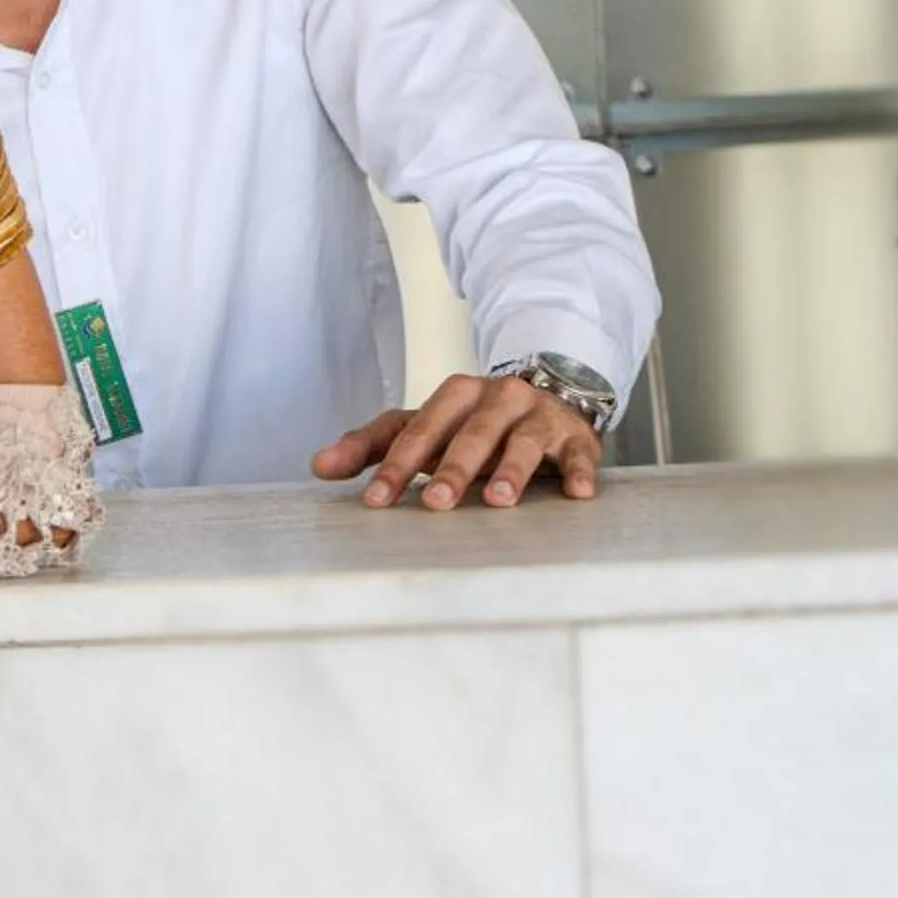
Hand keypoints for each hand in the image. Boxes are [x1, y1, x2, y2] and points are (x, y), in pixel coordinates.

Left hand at [311, 374, 604, 509]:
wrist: (548, 394)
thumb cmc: (472, 424)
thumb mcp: (423, 428)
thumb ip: (371, 445)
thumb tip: (318, 466)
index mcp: (454, 394)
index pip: (417, 430)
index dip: (394, 466)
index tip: (375, 501)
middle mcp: (497, 398)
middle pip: (470, 434)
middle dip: (452, 469)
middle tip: (435, 503)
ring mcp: (539, 415)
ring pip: (523, 441)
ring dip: (511, 470)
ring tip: (498, 500)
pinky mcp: (576, 436)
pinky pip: (580, 454)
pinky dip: (579, 471)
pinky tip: (578, 493)